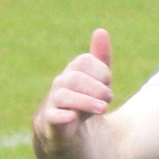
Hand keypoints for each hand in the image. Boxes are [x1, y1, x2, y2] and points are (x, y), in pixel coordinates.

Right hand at [35, 28, 113, 143]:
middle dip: (97, 88)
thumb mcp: (97, 79)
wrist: (65, 127)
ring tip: (103, 109)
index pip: (85, 62)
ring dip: (87, 102)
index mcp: (73, 69)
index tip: (108, 85)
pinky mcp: (50, 119)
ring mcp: (54, 100)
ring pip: (65, 95)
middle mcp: (61, 81)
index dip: (102, 73)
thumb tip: (100, 30)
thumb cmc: (83, 98)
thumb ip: (101, 57)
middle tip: (109, 99)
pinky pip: (52, 115)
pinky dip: (63, 116)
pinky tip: (73, 117)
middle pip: (76, 78)